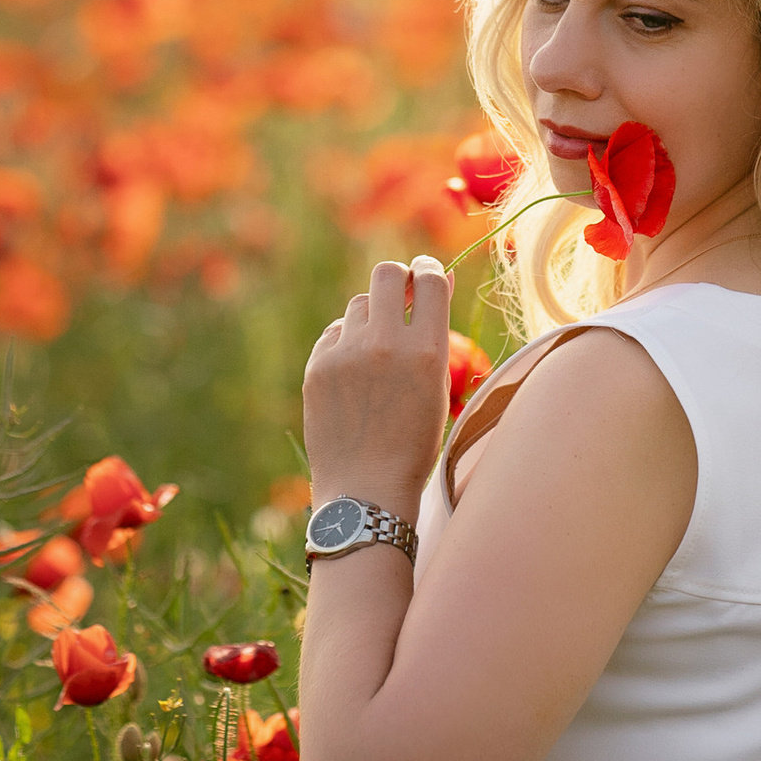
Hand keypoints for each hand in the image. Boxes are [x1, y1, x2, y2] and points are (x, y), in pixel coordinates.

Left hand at [302, 258, 454, 520]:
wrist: (366, 489)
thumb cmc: (413, 442)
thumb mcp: (437, 386)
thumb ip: (436, 330)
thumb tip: (443, 277)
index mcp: (427, 351)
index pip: (430, 279)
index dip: (430, 270)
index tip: (426, 275)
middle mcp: (386, 344)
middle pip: (386, 274)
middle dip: (396, 279)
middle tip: (400, 296)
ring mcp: (347, 354)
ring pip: (359, 304)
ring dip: (371, 316)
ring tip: (377, 353)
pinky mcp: (318, 366)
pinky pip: (335, 332)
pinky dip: (346, 342)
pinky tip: (354, 375)